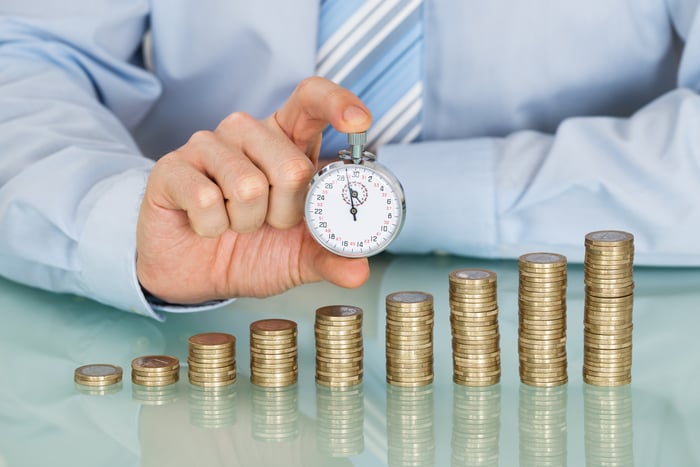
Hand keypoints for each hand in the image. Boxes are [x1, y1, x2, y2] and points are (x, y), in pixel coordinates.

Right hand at [136, 77, 371, 303]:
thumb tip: (359, 271)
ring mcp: (208, 145)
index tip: (359, 123)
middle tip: (269, 224)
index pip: (311, 99)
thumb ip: (331, 256)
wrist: (194, 273)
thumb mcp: (299, 257)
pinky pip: (207, 199)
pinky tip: (205, 225)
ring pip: (249, 186)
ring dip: (247, 223)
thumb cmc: (250, 250)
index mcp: (286, 140)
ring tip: (235, 223)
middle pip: (291, 166)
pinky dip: (212, 228)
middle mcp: (248, 132)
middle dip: (287, 214)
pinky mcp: (172, 167)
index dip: (337, 103)